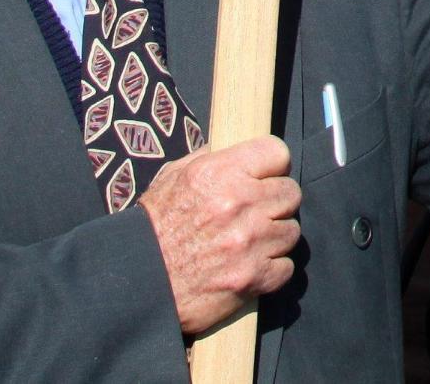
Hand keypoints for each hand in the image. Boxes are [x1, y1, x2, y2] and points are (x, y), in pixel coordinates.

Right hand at [141, 136, 300, 338]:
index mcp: (219, 173)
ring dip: (275, 238)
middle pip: (291, 193)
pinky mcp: (252, 277)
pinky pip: (286, 267)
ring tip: (252, 242)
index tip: (267, 176)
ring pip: (291, 231)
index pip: (278, 152)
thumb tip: (238, 146)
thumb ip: (210, 158)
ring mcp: (248, 242)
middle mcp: (238, 204)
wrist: (137, 282)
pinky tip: (252, 267)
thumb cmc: (154, 229)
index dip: (274, 166)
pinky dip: (272, 270)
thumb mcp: (173, 177)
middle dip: (276, 203)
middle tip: (258, 214)